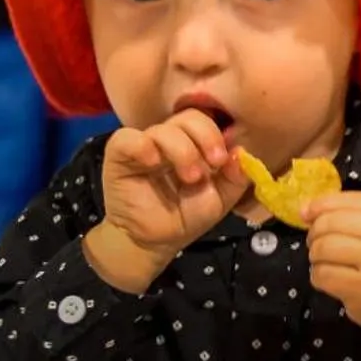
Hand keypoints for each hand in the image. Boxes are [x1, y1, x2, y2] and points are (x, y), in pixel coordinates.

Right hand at [86, 111, 249, 291]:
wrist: (152, 243)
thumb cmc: (186, 217)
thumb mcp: (220, 200)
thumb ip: (235, 177)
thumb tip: (241, 153)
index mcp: (195, 144)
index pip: (207, 120)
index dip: (217, 135)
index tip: (223, 159)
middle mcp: (170, 140)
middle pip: (188, 117)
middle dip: (206, 137)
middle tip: (212, 163)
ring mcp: (144, 146)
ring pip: (162, 129)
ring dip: (182, 150)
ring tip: (190, 178)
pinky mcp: (119, 157)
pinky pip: (126, 139)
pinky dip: (141, 145)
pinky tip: (152, 162)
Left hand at [306, 192, 360, 360]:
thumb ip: (355, 215)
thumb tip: (305, 209)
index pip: (352, 199)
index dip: (322, 204)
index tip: (306, 213)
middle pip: (333, 223)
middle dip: (315, 232)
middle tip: (316, 243)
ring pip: (324, 248)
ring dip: (315, 255)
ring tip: (323, 261)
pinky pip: (323, 274)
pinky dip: (317, 275)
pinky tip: (327, 278)